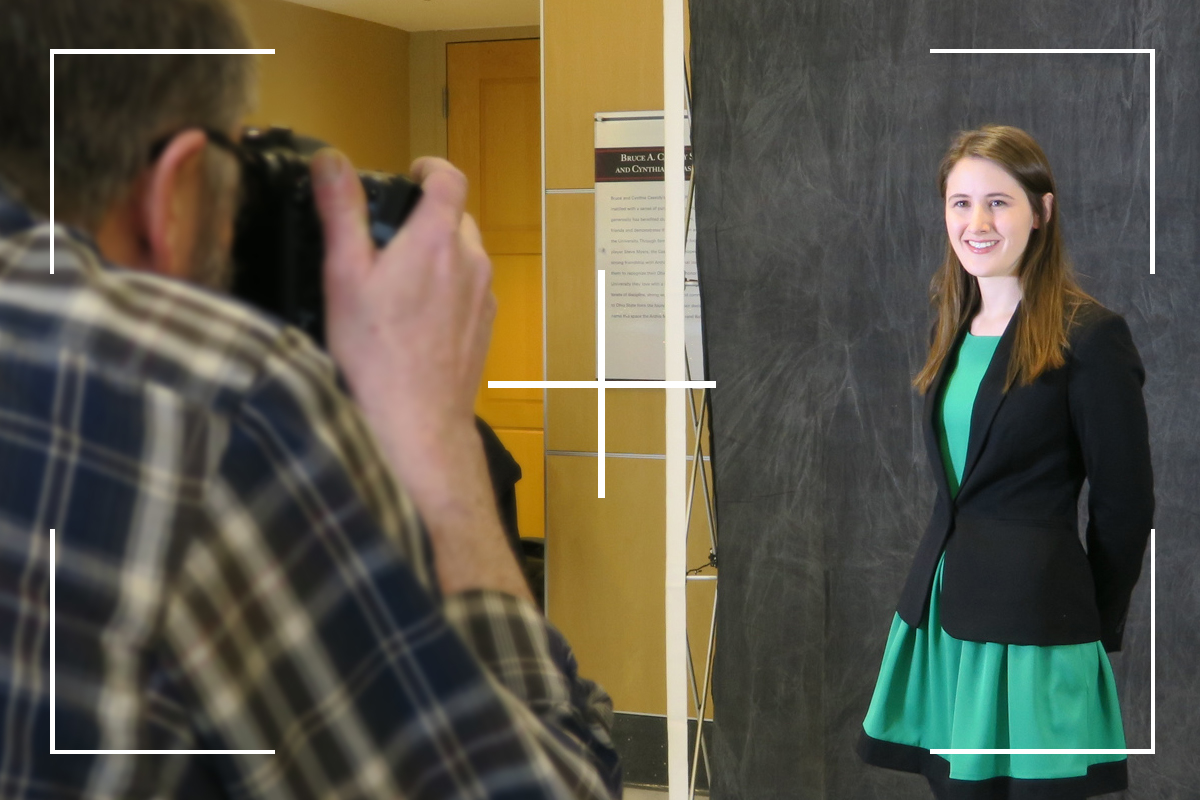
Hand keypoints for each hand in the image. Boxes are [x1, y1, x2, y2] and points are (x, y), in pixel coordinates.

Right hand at [311, 150, 530, 600]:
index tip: (409, 173)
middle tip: (385, 238)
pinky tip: (413, 319)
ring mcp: (483, 296)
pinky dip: (447, 288)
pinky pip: (469, 290)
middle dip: (425, 216)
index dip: (429, 168)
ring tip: (395, 282)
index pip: (449, 178)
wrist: (415, 425)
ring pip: (465, 255)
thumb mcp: (344, 276)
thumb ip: (341, 212)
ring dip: (437, 254)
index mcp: (437, 239)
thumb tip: (330, 160)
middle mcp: (471, 262)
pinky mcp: (485, 326)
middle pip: (456, 217)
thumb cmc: (375, 355)